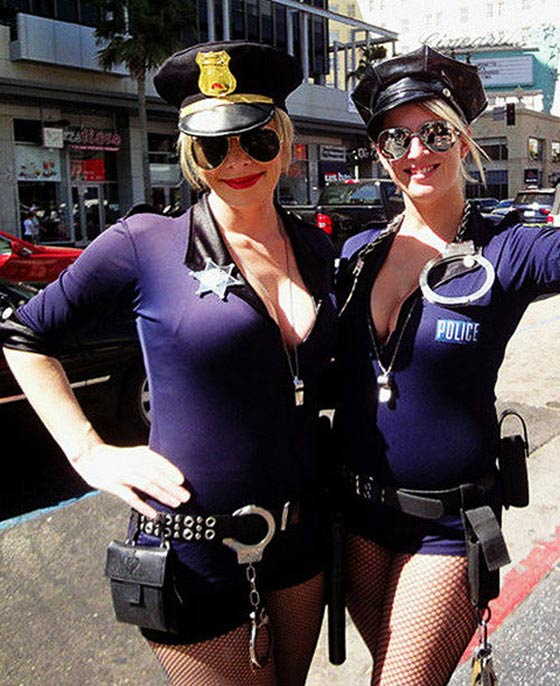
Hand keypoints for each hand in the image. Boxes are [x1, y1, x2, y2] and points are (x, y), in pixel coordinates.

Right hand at [72, 443, 190, 517]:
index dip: (171, 471)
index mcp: (140, 454)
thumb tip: (169, 469)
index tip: (182, 481)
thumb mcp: (135, 453)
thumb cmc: (117, 457)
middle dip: (172, 487)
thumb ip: (150, 460)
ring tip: (175, 503)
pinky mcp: (114, 486)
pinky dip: (142, 505)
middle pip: (156, 476)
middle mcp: (133, 463)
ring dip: (162, 495)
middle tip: (186, 496)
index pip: (159, 462)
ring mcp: (124, 475)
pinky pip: (131, 497)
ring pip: (147, 486)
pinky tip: (153, 513)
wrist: (90, 457)